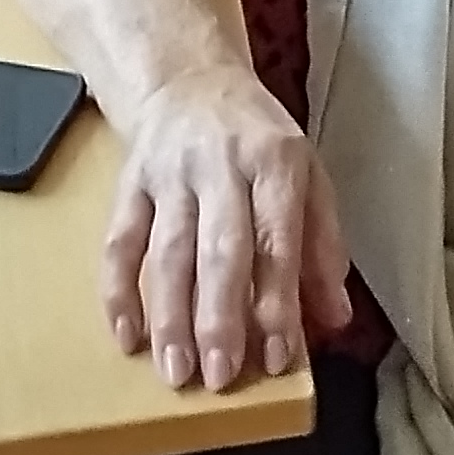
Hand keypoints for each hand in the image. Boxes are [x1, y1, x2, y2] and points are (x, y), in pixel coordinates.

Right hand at [100, 63, 352, 391]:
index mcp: (275, 163)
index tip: (276, 357)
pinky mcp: (130, 183)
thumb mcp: (308, 175)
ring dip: (169, 316)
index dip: (276, 302)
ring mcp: (170, 174)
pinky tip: (127, 336)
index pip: (276, 241)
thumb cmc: (258, 141)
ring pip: (166, 252)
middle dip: (218, 317)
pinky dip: (118, 291)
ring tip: (175, 370)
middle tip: (218, 375)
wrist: (191, 79)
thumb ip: (323, 246)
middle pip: (218, 249)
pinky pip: (120, 241)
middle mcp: (221, 166)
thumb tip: (335, 317)